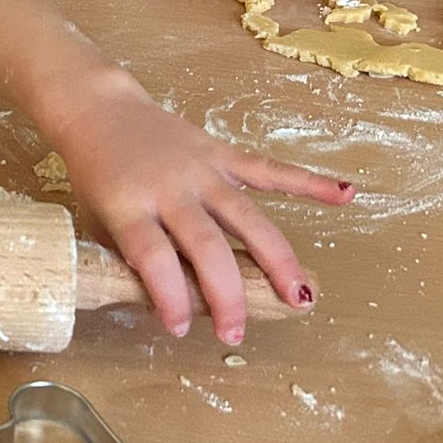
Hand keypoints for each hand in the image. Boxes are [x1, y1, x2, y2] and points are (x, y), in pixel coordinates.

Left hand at [41, 74, 353, 342]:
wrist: (97, 109)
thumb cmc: (96, 175)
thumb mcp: (96, 220)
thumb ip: (130, 256)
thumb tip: (167, 301)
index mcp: (129, 205)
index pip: (153, 256)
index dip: (169, 295)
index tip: (180, 327)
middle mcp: (169, 188)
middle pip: (207, 244)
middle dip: (226, 294)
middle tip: (236, 332)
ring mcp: (200, 169)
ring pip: (247, 217)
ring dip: (277, 260)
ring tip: (300, 298)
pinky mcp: (220, 153)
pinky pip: (269, 170)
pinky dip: (309, 182)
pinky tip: (346, 194)